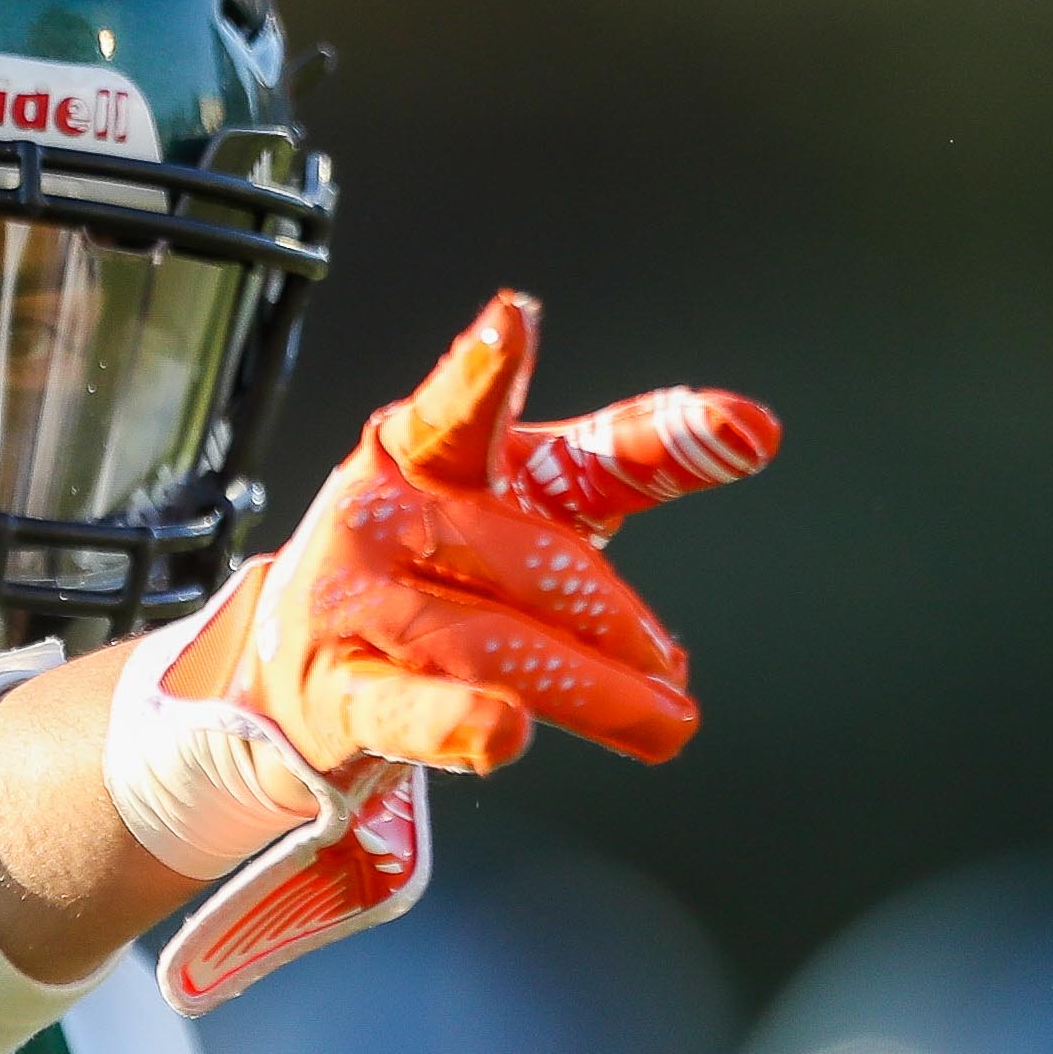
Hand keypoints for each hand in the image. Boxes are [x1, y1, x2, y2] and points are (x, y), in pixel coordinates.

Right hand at [169, 288, 776, 779]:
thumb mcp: (521, 497)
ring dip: (587, 688)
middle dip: (611, 618)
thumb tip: (755, 428)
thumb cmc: (433, 567)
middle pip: (518, 557)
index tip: (513, 318)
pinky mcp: (338, 695)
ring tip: (661, 721)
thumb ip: (625, 459)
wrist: (297, 673)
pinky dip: (457, 726)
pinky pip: (407, 712)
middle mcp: (379, 518)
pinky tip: (503, 735)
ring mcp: (354, 607)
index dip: (486, 369)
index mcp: (419, 450)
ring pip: (487, 641)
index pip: (465, 411)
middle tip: (672, 669)